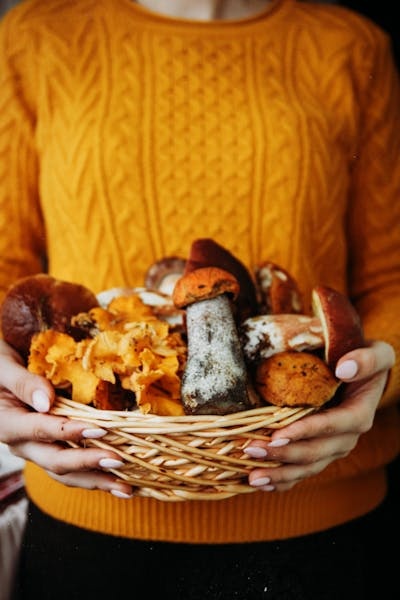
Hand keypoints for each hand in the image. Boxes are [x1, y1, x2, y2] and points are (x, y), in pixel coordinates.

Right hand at [0, 340, 133, 497]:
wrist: (0, 378)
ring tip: (126, 488)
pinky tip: (119, 481)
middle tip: (119, 462)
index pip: (41, 430)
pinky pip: (72, 469)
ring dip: (97, 481)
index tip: (99, 430)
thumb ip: (24, 384)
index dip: (70, 432)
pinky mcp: (49, 451)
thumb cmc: (0, 367)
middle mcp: (21, 444)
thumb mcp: (4, 366)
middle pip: (56, 461)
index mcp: (7, 424)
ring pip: (66, 474)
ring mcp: (36, 451)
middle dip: (89, 464)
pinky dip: (95, 476)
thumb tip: (46, 402)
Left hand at [245, 340, 394, 491]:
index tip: (278, 434)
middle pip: (315, 451)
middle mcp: (347, 437)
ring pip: (307, 467)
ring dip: (279, 473)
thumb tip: (344, 369)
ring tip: (252, 476)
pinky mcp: (321, 453)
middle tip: (251, 450)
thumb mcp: (377, 354)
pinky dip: (283, 480)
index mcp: (359, 414)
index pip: (333, 426)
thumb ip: (366, 360)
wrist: (361, 374)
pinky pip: (303, 472)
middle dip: (283, 454)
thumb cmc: (365, 361)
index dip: (306, 431)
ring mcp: (333, 448)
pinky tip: (262, 485)